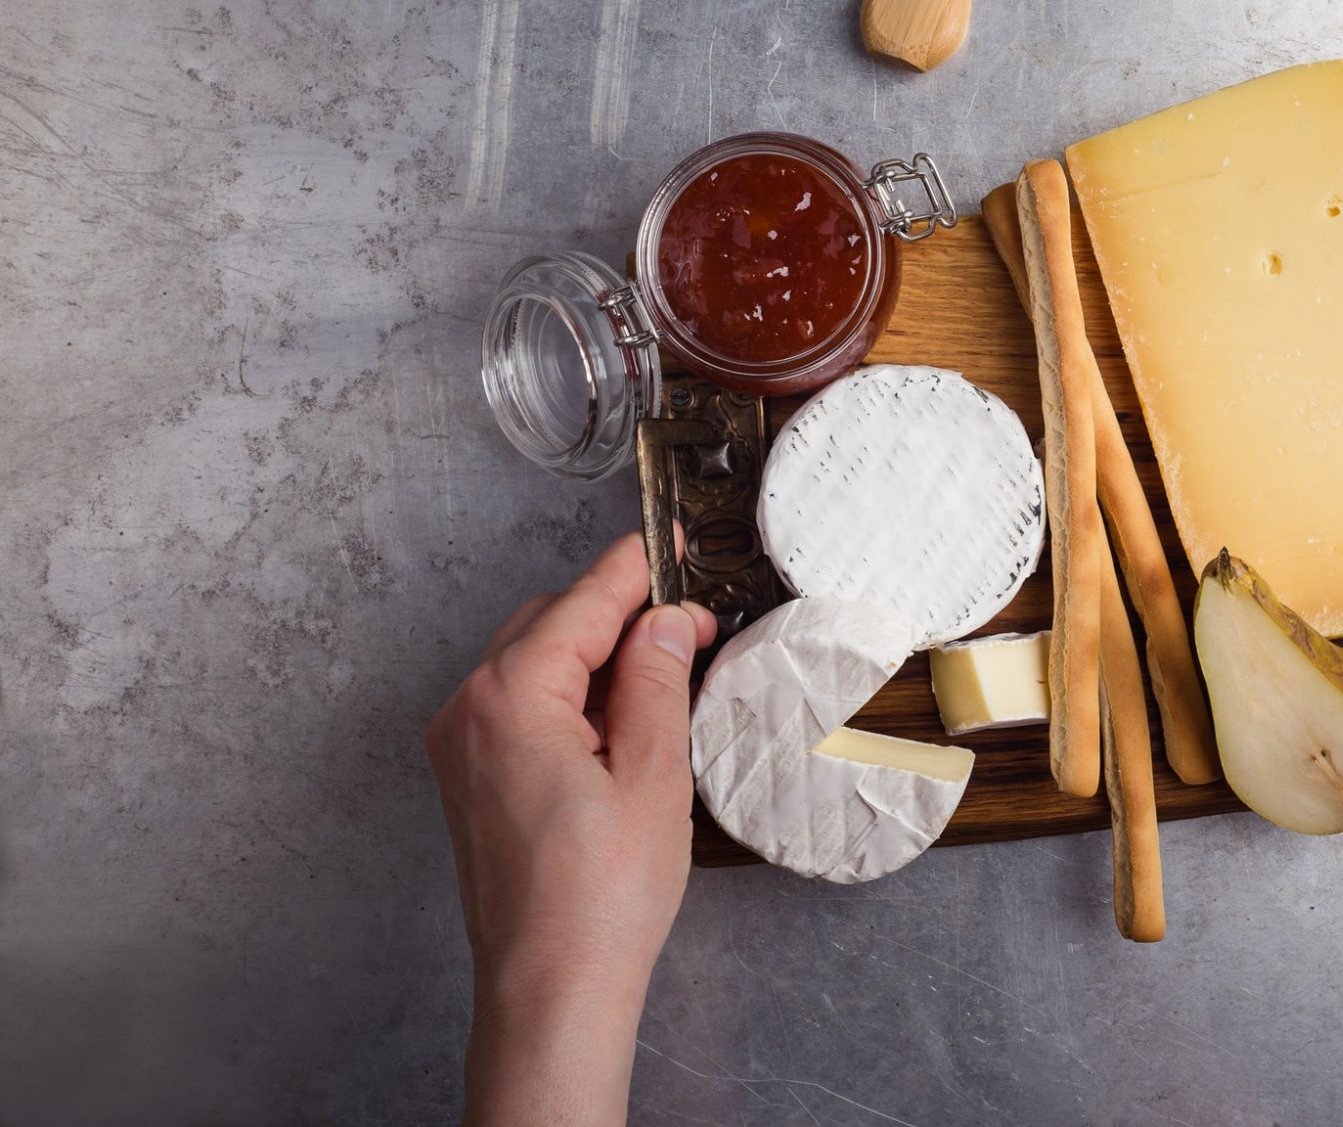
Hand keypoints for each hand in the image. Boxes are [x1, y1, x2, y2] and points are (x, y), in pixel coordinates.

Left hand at [427, 532, 715, 1126]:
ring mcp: (460, 747)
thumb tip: (665, 621)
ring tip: (665, 678)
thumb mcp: (654, 772)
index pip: (583, 603)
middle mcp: (469, 710)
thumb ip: (656, 679)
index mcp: (510, 697)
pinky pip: (519, 704)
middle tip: (692, 627)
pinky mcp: (469, 779)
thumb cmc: (600, 897)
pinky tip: (621, 720)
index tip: (674, 544)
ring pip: (533, 661)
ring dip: (596, 656)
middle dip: (620, 616)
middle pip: (550, 623)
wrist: (550, 988)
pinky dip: (569, 694)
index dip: (637, 570)